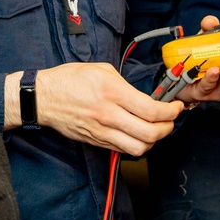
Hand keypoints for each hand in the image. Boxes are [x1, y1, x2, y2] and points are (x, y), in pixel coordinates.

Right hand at [6, 64, 181, 156]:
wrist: (43, 98)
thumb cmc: (71, 79)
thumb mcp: (102, 70)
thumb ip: (126, 85)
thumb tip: (144, 96)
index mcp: (112, 92)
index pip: (151, 111)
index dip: (171, 112)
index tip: (177, 107)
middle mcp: (109, 115)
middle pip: (149, 134)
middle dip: (168, 129)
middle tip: (171, 120)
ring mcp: (102, 131)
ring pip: (138, 148)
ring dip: (154, 141)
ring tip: (157, 130)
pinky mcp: (96, 141)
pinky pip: (122, 150)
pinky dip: (136, 144)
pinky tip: (139, 133)